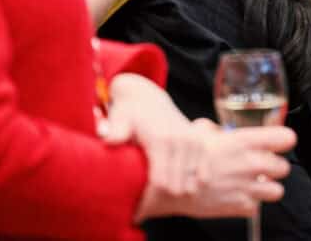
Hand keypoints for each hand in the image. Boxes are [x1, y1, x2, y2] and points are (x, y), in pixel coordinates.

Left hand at [103, 74, 203, 197]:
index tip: (136, 211)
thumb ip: (115, 131)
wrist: (147, 99)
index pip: (160, 183)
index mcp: (161, 139)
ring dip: (174, 195)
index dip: (148, 201)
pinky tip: (172, 183)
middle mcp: (182, 141)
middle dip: (159, 201)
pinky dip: (188, 184)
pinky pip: (202, 177)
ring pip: (189, 185)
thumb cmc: (128, 113)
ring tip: (156, 196)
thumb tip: (108, 138)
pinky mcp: (201, 145)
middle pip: (175, 187)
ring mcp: (194, 143)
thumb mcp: (119, 119)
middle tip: (143, 207)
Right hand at [135, 119, 295, 220]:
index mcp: (244, 142)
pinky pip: (256, 207)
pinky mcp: (238, 207)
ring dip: (267, 187)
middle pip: (284, 167)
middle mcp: (250, 165)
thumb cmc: (182, 153)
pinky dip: (249, 202)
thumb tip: (222, 130)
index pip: (284, 138)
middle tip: (262, 165)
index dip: (283, 139)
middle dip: (275, 166)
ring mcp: (245, 188)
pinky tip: (236, 195)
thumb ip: (219, 131)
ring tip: (252, 182)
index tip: (280, 141)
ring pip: (276, 191)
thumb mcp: (200, 131)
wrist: (168, 184)